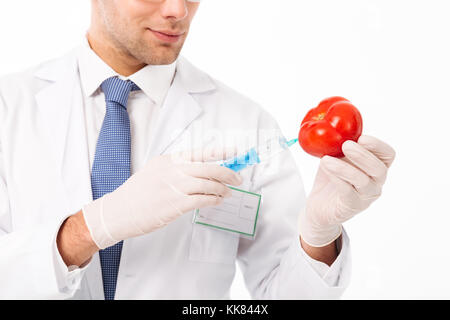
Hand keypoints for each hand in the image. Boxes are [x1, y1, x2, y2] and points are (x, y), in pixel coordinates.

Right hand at [82, 149, 242, 248]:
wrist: (118, 211)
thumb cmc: (136, 194)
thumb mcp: (153, 172)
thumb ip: (174, 169)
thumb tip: (198, 172)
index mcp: (167, 160)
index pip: (198, 152)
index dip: (219, 152)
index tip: (234, 152)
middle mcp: (172, 170)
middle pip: (207, 168)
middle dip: (227, 173)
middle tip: (237, 178)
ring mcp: (173, 187)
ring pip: (207, 184)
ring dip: (221, 189)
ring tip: (227, 193)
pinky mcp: (174, 204)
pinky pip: (201, 200)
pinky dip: (213, 200)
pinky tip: (217, 201)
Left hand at [298, 135, 395, 246]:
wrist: (318, 205)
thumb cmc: (331, 177)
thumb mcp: (336, 156)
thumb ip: (342, 143)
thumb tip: (339, 123)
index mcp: (375, 167)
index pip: (388, 155)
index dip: (378, 145)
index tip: (362, 137)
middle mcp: (375, 183)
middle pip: (379, 168)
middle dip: (363, 155)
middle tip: (346, 145)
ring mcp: (366, 197)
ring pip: (362, 180)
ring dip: (344, 167)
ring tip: (326, 159)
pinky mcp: (352, 206)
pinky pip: (348, 191)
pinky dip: (337, 178)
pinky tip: (326, 168)